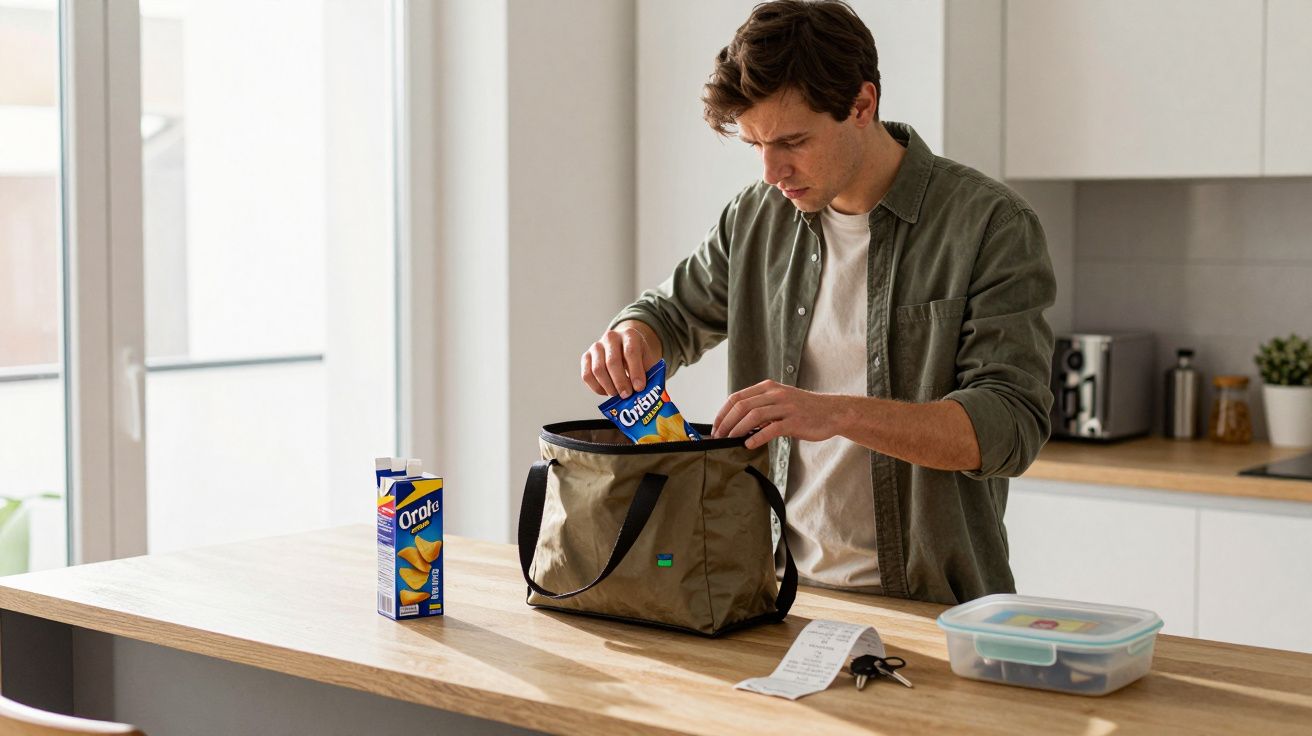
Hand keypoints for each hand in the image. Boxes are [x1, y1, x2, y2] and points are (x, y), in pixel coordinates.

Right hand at [581, 323, 658, 397]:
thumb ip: (648, 375)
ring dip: (608, 386)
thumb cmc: (638, 357)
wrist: (624, 347)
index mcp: (630, 335)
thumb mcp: (648, 361)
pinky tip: (606, 392)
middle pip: (612, 362)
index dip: (635, 371)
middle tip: (626, 395)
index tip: (639, 388)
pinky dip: (596, 388)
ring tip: (617, 394)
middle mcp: (611, 337)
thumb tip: (646, 394)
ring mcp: (596, 346)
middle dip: (620, 382)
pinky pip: (587, 375)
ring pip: (597, 370)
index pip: (631, 352)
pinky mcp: (586, 356)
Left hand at [711, 380, 846, 449]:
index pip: (736, 397)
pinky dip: (757, 437)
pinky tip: (748, 445)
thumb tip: (737, 423)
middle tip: (718, 437)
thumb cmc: (803, 410)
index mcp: (768, 387)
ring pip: (753, 416)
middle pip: (742, 406)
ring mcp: (786, 407)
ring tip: (729, 441)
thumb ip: (761, 407)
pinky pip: (771, 429)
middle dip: (726, 423)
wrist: (832, 412)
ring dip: (737, 430)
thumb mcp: (780, 401)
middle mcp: (775, 394)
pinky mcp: (795, 421)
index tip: (715, 427)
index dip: (722, 413)